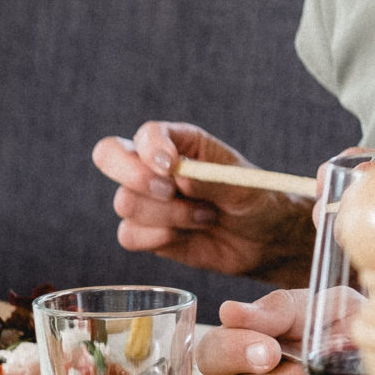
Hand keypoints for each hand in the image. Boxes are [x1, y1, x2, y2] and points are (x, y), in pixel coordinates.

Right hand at [92, 121, 310, 282]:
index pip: (147, 134)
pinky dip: (158, 238)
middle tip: (170, 191)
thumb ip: (211, 179)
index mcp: (181, 143)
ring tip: (205, 217)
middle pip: (108, 155)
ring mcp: (147, 200)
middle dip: (134, 175)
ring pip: (126, 202)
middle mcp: (154, 167)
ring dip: (169, 215)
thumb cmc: (257, 201)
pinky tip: (187, 235)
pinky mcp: (146, 232)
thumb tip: (179, 176)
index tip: (170, 166)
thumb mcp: (244, 186)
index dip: (151, 147)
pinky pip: (128, 235)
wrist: (266, 240)